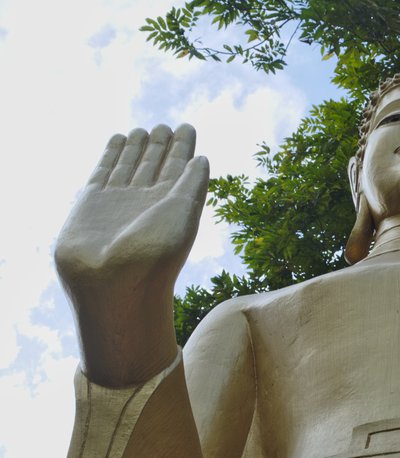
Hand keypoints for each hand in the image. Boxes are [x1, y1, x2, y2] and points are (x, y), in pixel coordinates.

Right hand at [55, 124, 209, 384]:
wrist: (114, 284)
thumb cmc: (156, 254)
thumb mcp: (183, 213)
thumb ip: (192, 184)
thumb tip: (202, 158)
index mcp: (173, 205)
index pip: (180, 169)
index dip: (184, 148)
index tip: (187, 126)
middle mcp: (147, 202)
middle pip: (155, 166)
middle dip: (161, 146)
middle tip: (165, 126)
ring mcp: (119, 202)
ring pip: (129, 166)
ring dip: (137, 148)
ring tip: (144, 129)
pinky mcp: (91, 203)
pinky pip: (103, 172)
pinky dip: (110, 156)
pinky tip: (117, 140)